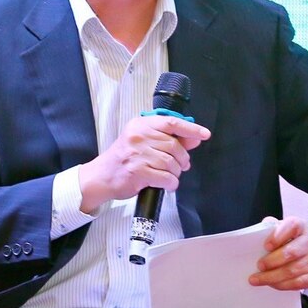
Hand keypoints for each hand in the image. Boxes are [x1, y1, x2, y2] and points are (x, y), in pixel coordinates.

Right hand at [78, 115, 210, 211]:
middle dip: (182, 159)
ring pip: (171, 163)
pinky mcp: (138, 172)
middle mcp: (139, 137)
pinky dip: (171, 183)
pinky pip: (165, 178)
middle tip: (182, 165)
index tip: (204, 134)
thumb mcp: (143, 141)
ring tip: (171, 175)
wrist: (102, 176)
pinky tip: (167, 185)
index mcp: (141, 125)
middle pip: (174, 145)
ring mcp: (137, 154)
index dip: (191, 128)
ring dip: (176, 172)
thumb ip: (168, 138)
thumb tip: (194, 138)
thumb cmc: (124, 158)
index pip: (171, 122)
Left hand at [249, 216, 307, 290]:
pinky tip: (272, 284)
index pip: (291, 227)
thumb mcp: (285, 227)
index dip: (277, 237)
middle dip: (272, 262)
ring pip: (293, 271)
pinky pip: (298, 283)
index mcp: (300, 226)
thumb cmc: (296, 237)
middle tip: (259, 266)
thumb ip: (271, 227)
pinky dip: (282, 285)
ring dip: (273, 277)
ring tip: (259, 279)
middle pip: (292, 253)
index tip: (266, 246)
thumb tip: (260, 232)